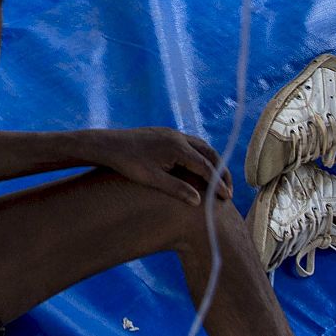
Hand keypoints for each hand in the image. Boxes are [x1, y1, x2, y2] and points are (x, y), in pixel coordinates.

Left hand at [91, 128, 231, 205]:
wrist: (107, 144)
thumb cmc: (128, 163)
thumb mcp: (152, 179)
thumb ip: (176, 189)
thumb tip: (199, 201)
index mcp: (177, 147)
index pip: (205, 167)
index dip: (218, 183)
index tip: (227, 197)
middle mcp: (178, 137)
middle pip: (209, 153)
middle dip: (221, 171)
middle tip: (228, 190)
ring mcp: (171, 133)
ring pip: (201, 146)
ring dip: (212, 161)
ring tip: (217, 180)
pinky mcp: (164, 133)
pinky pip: (190, 143)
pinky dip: (200, 155)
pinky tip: (198, 167)